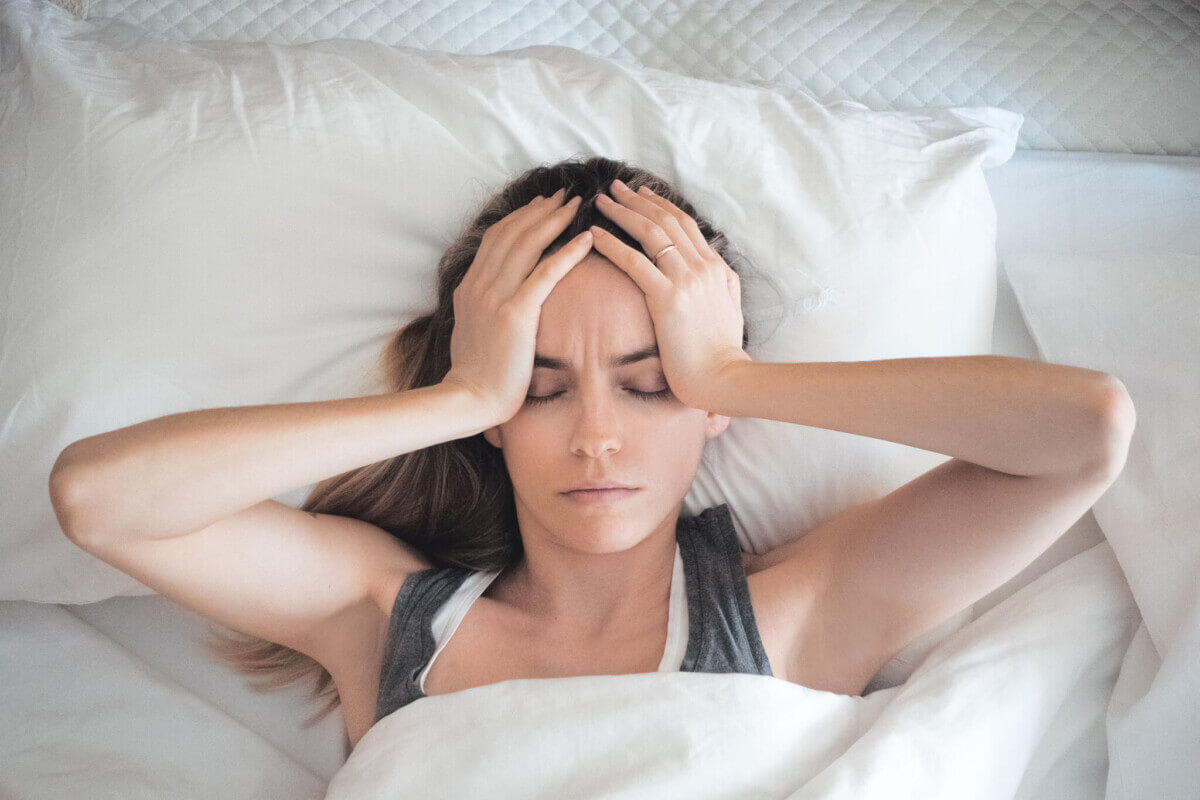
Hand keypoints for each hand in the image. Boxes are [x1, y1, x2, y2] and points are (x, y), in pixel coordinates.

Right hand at [442, 188, 593, 422]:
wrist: (469, 398)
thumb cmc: (476, 374)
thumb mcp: (472, 330)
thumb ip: (483, 307)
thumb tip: (497, 298)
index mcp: (470, 287)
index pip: (496, 239)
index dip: (521, 217)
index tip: (542, 204)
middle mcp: (480, 284)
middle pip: (512, 233)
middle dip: (540, 210)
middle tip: (565, 195)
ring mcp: (496, 297)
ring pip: (528, 245)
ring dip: (555, 220)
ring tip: (577, 206)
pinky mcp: (516, 313)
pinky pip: (545, 274)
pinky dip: (568, 252)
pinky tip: (587, 240)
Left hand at [588, 179, 749, 408]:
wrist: (724, 378)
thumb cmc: (721, 351)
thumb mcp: (730, 306)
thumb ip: (721, 282)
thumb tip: (715, 264)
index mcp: (714, 267)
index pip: (684, 224)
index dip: (660, 204)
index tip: (640, 193)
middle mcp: (701, 266)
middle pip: (665, 220)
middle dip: (637, 200)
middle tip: (613, 187)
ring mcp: (685, 280)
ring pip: (650, 233)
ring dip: (622, 213)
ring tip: (600, 202)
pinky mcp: (667, 299)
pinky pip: (634, 262)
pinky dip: (612, 244)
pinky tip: (593, 235)